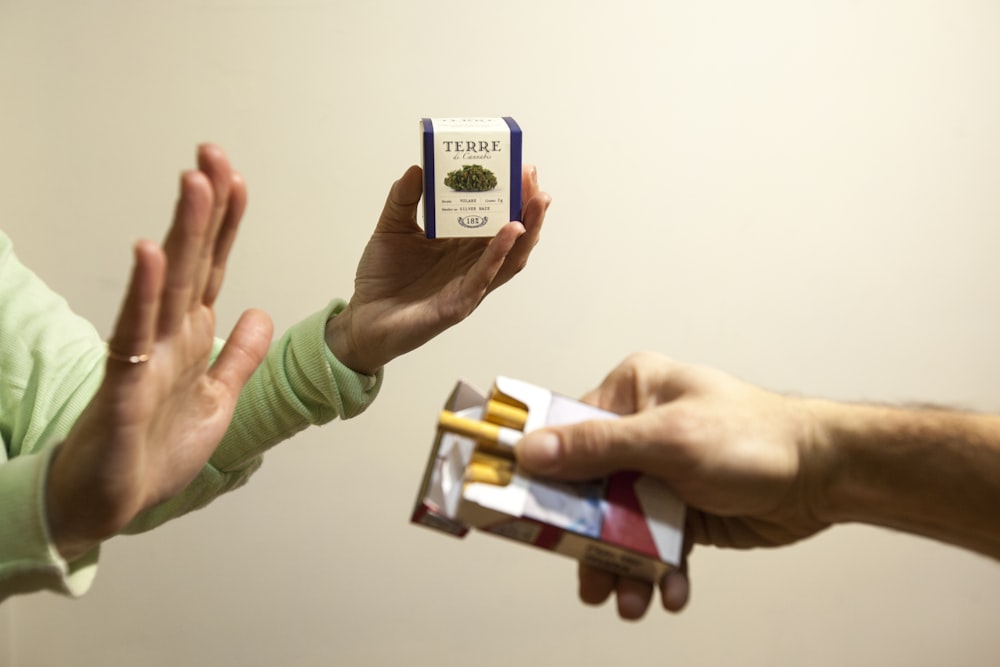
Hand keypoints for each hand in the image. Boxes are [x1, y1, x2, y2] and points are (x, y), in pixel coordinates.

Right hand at [45, 144, 273, 559]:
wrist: (110, 501)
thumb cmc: (155, 450)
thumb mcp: (218, 400)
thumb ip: (239, 356)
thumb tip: (260, 312)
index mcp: (190, 338)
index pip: (214, 269)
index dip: (227, 225)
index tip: (236, 179)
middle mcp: (168, 336)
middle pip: (193, 261)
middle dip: (205, 208)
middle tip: (212, 152)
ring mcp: (145, 355)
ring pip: (167, 283)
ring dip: (183, 233)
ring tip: (193, 183)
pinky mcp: (125, 385)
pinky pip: (135, 332)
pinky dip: (145, 293)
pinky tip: (151, 254)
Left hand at [324, 165, 549, 373]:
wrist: (364, 318)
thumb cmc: (382, 279)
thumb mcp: (391, 228)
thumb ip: (403, 199)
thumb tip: (418, 168)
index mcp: (461, 245)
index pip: (495, 216)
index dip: (511, 194)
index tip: (520, 166)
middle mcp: (472, 264)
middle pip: (512, 235)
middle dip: (528, 206)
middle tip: (532, 177)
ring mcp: (469, 285)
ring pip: (510, 258)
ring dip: (528, 229)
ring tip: (537, 202)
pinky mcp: (459, 304)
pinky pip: (485, 276)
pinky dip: (500, 253)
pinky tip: (511, 231)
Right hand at [515, 351, 829, 618]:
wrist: (823, 477)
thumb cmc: (755, 439)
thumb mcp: (669, 440)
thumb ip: (598, 446)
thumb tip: (531, 449)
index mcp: (631, 392)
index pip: (565, 429)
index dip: (539, 470)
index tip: (516, 505)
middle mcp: (638, 430)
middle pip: (585, 487)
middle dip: (585, 536)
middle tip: (584, 572)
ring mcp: (657, 472)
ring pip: (616, 523)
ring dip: (620, 564)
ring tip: (626, 599)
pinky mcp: (678, 510)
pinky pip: (650, 544)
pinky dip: (655, 571)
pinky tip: (668, 591)